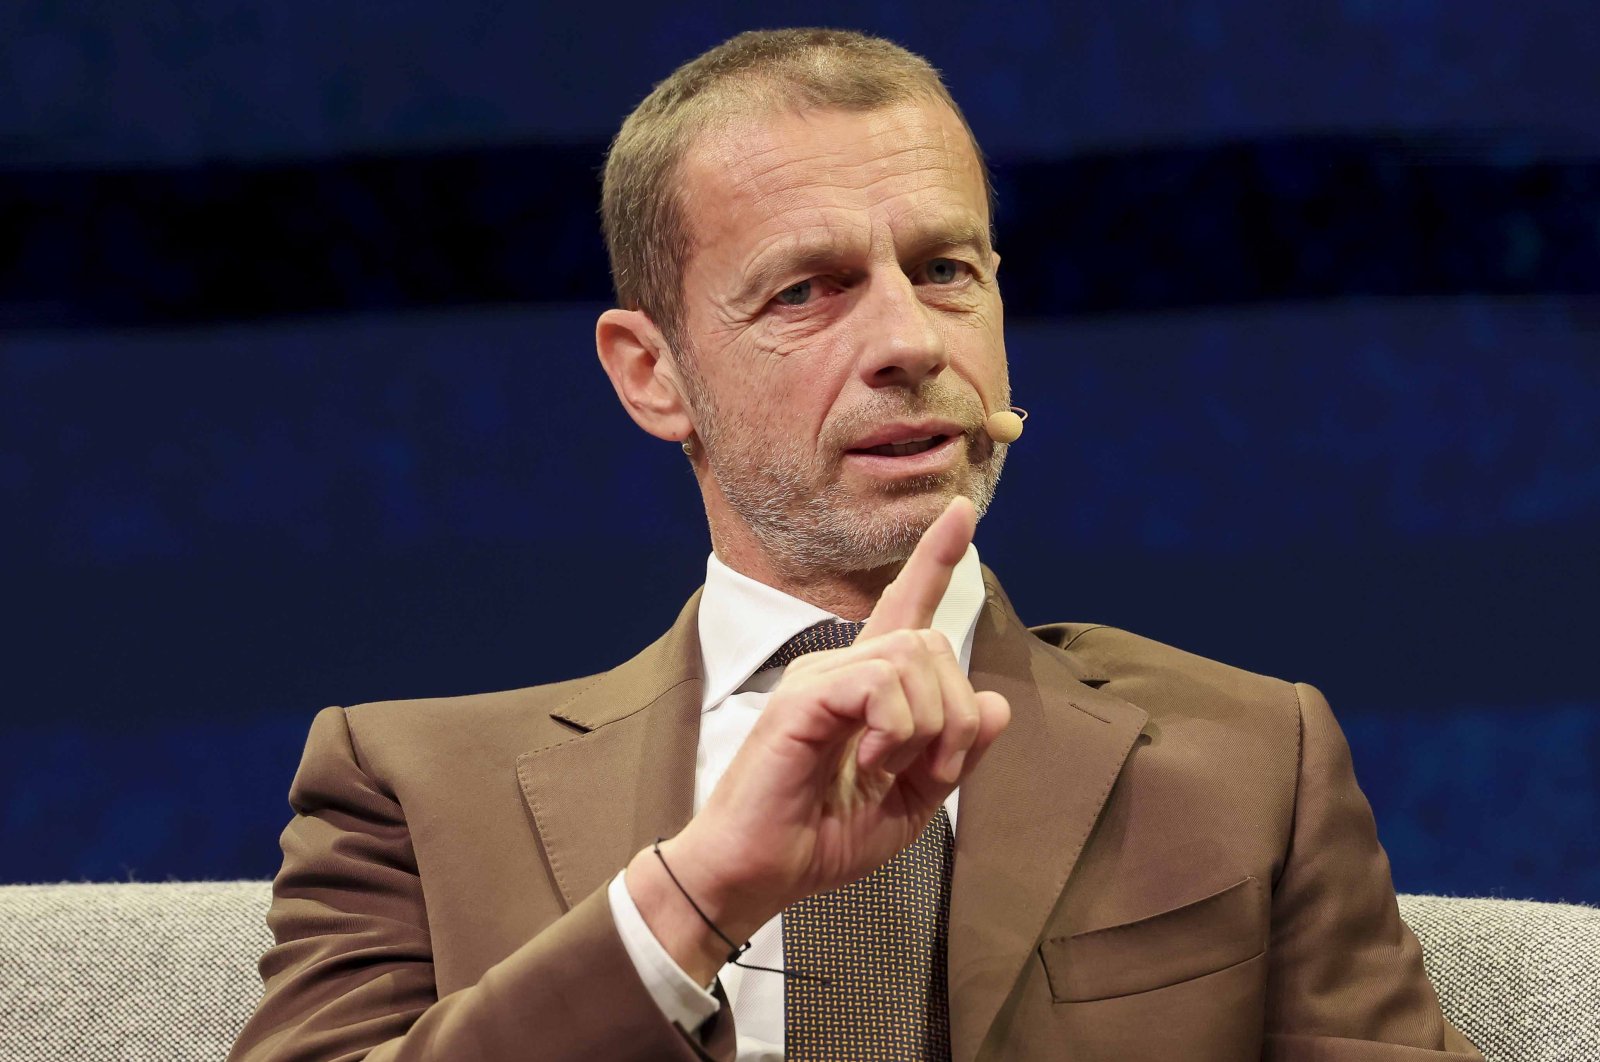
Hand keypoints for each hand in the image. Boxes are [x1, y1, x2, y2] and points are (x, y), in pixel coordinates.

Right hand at [627, 496, 1009, 981]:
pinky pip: (881, 684)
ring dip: (925, 729)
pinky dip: (894, 731)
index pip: (906, 606)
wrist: (760, 872)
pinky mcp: (803, 697)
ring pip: (915, 658)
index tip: (962, 512)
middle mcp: (841, 667)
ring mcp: (819, 676)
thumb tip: (995, 704)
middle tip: (924, 772)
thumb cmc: (821, 835)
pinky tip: (866, 764)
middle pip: (935, 643)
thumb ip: (956, 754)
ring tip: (884, 771)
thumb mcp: (913, 803)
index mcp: (867, 687)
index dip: (936, 559)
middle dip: (954, 718)